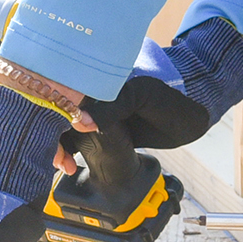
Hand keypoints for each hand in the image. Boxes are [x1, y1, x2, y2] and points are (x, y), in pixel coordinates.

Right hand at [50, 25, 236, 168]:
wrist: (194, 107)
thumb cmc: (173, 95)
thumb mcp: (144, 95)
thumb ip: (113, 105)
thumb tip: (79, 120)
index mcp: (95, 77)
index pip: (59, 90)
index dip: (49, 110)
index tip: (49, 133)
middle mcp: (89, 92)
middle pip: (54, 110)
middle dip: (48, 134)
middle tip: (57, 157)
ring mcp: (94, 109)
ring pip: (62, 126)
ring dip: (57, 145)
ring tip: (63, 164)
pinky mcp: (100, 126)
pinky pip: (76, 137)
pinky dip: (68, 150)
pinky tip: (68, 164)